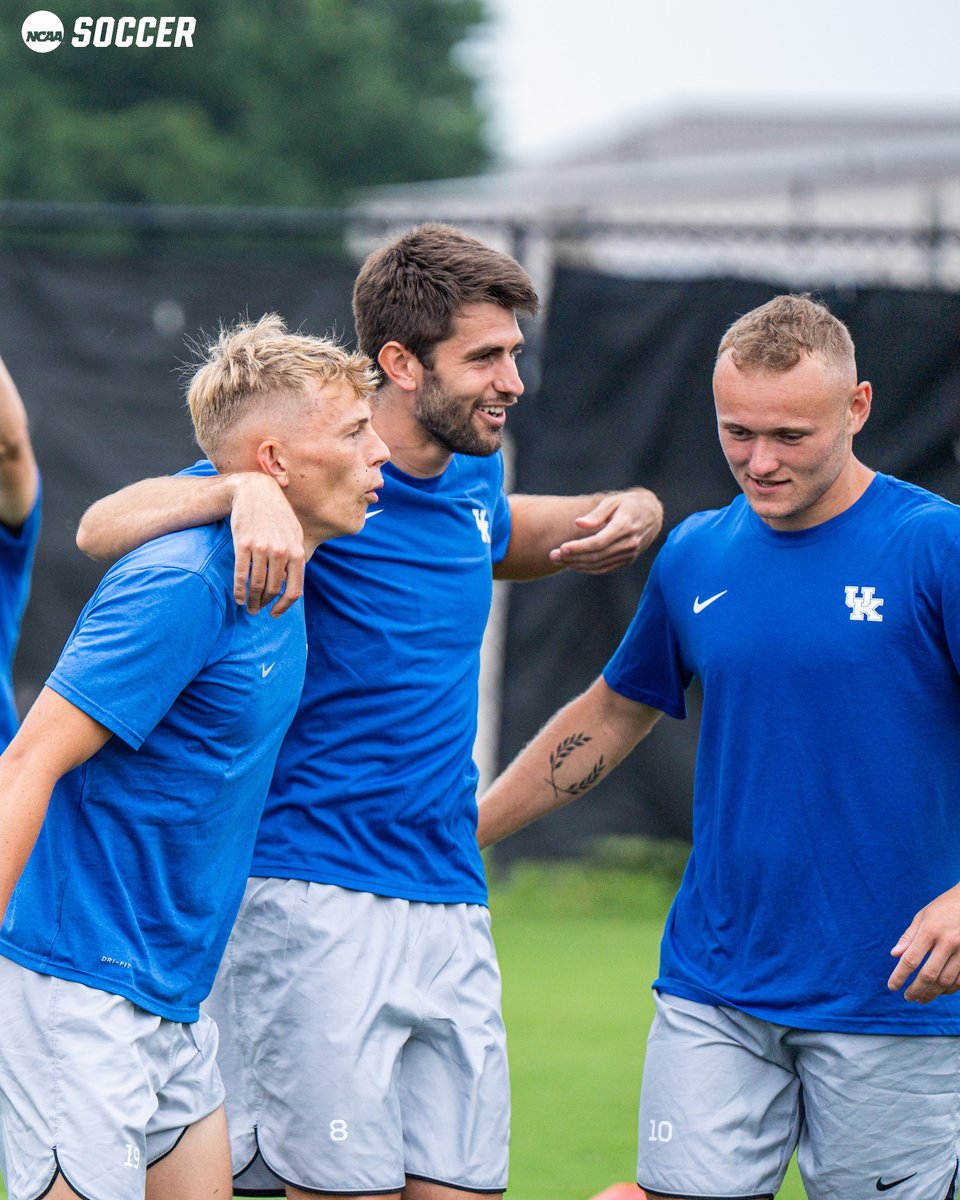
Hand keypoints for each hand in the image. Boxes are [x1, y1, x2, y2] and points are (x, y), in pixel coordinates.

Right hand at [228, 473, 305, 615]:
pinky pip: (241, 575)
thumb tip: (291, 582)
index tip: (275, 613)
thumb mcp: (295, 533)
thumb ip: (296, 557)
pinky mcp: (243, 544)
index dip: (285, 606)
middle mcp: (281, 551)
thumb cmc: (277, 515)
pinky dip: (239, 591)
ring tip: (249, 608)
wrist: (256, 492)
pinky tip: (238, 598)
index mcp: (297, 551)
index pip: (295, 590)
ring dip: (252, 601)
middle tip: (257, 610)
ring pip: (257, 584)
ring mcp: (262, 548)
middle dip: (265, 604)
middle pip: (274, 589)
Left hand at [548, 488, 662, 574]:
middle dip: (573, 557)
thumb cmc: (628, 504)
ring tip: (558, 559)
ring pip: (599, 564)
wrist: (652, 516)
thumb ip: (596, 514)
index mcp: (624, 526)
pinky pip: (605, 569)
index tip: (561, 548)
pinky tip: (573, 564)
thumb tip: (578, 523)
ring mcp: (629, 554)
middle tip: (552, 555)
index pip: (599, 542)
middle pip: (597, 555)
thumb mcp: (613, 501)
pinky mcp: (627, 561)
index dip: (579, 547)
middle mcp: (629, 543)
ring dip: (577, 564)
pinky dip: (588, 569)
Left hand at [888, 882, 959, 1002]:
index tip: (892, 987)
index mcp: (930, 930)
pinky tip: (939, 991)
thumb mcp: (923, 915)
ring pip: (946, 982)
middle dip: (916, 990)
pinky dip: (949, 990)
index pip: (911, 959)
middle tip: (907, 997)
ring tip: (921, 998)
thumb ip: (909, 936)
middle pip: (928, 975)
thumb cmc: (944, 907)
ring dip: (932, 994)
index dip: (899, 976)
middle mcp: (948, 942)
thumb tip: (894, 955)